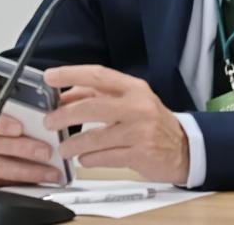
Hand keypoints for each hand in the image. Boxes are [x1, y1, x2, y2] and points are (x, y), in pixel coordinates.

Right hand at [0, 95, 63, 184]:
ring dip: (27, 170)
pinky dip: (22, 180)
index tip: (20, 128)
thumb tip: (49, 107)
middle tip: (46, 152)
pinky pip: (0, 180)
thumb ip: (20, 104)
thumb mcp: (6, 102)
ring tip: (49, 171)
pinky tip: (39, 178)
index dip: (1, 123)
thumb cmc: (0, 113)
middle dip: (23, 149)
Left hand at [44, 65, 188, 185]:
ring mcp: (139, 131)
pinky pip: (105, 157)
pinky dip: (89, 159)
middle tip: (49, 122)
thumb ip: (99, 96)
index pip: (98, 75)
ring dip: (73, 144)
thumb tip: (66, 96)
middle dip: (64, 115)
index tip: (50, 77)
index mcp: (133, 88)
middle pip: (91, 107)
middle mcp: (137, 106)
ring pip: (95, 137)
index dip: (71, 74)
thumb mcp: (130, 101)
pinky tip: (84, 159)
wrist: (184, 148)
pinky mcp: (140, 154)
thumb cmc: (152, 122)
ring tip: (64, 148)